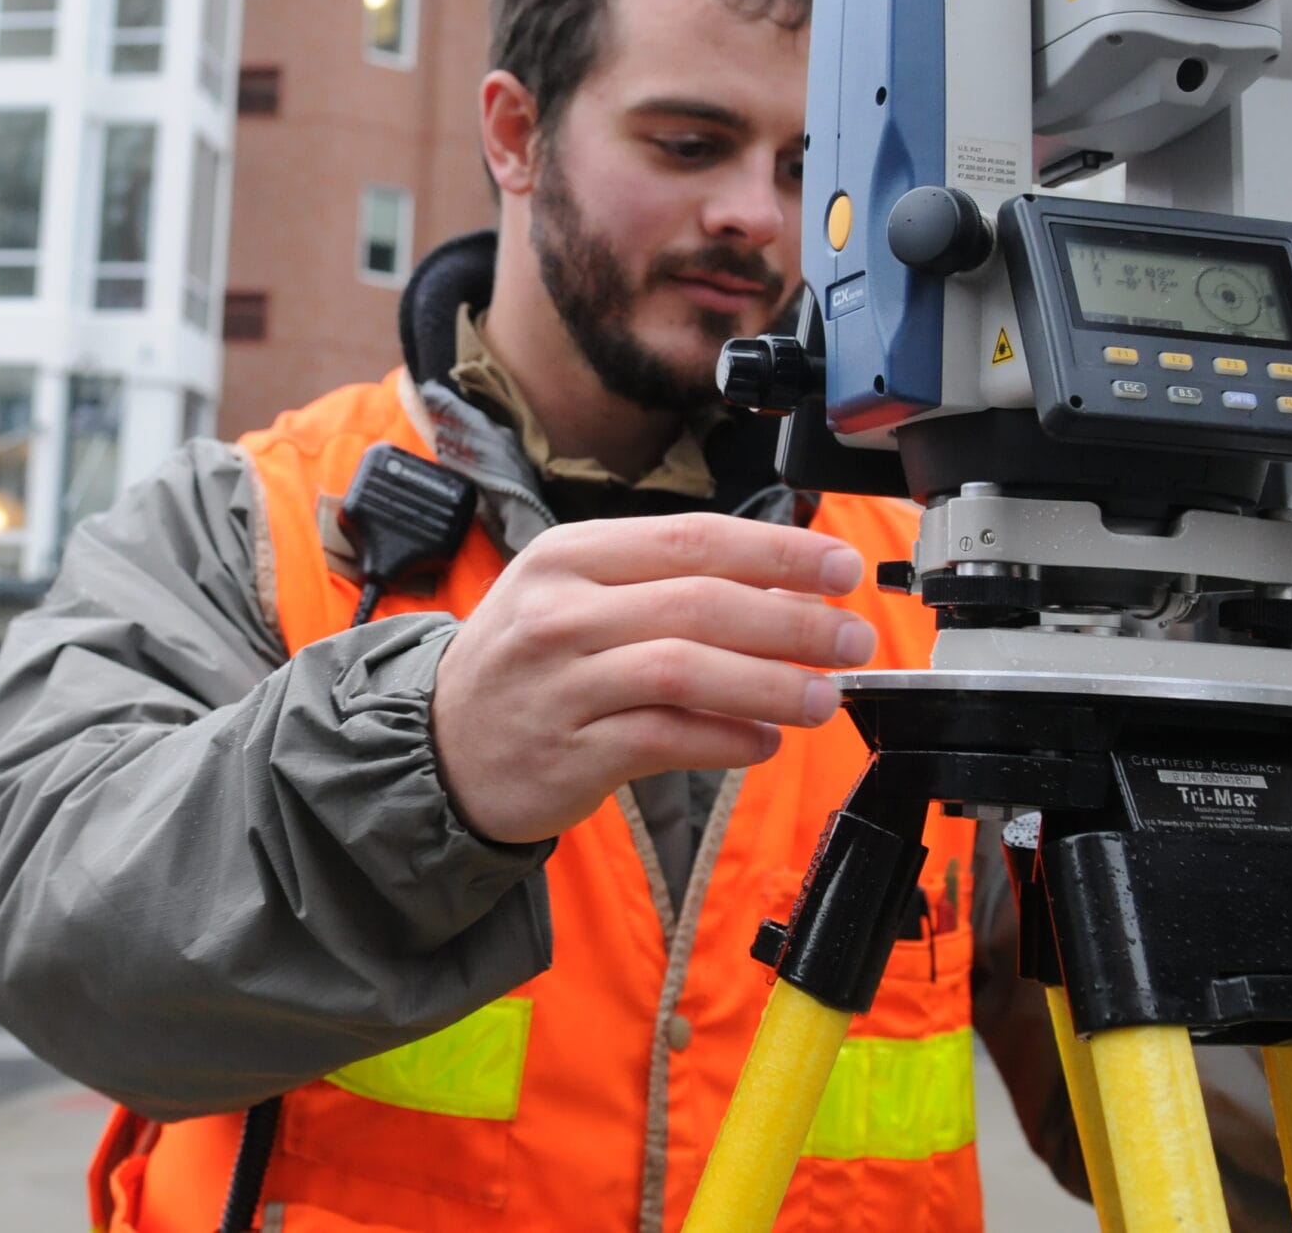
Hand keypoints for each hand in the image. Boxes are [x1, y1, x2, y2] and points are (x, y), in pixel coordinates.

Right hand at [429, 513, 872, 844]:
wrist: (439, 747)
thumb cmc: (526, 665)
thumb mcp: (572, 597)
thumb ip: (663, 586)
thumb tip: (784, 587)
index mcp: (568, 556)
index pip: (691, 539)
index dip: (777, 551)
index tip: (839, 566)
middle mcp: (560, 612)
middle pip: (700, 603)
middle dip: (793, 620)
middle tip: (851, 638)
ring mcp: (563, 684)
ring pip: (687, 671)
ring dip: (771, 683)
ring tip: (825, 696)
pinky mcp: (571, 752)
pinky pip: (668, 740)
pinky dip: (729, 740)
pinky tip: (766, 741)